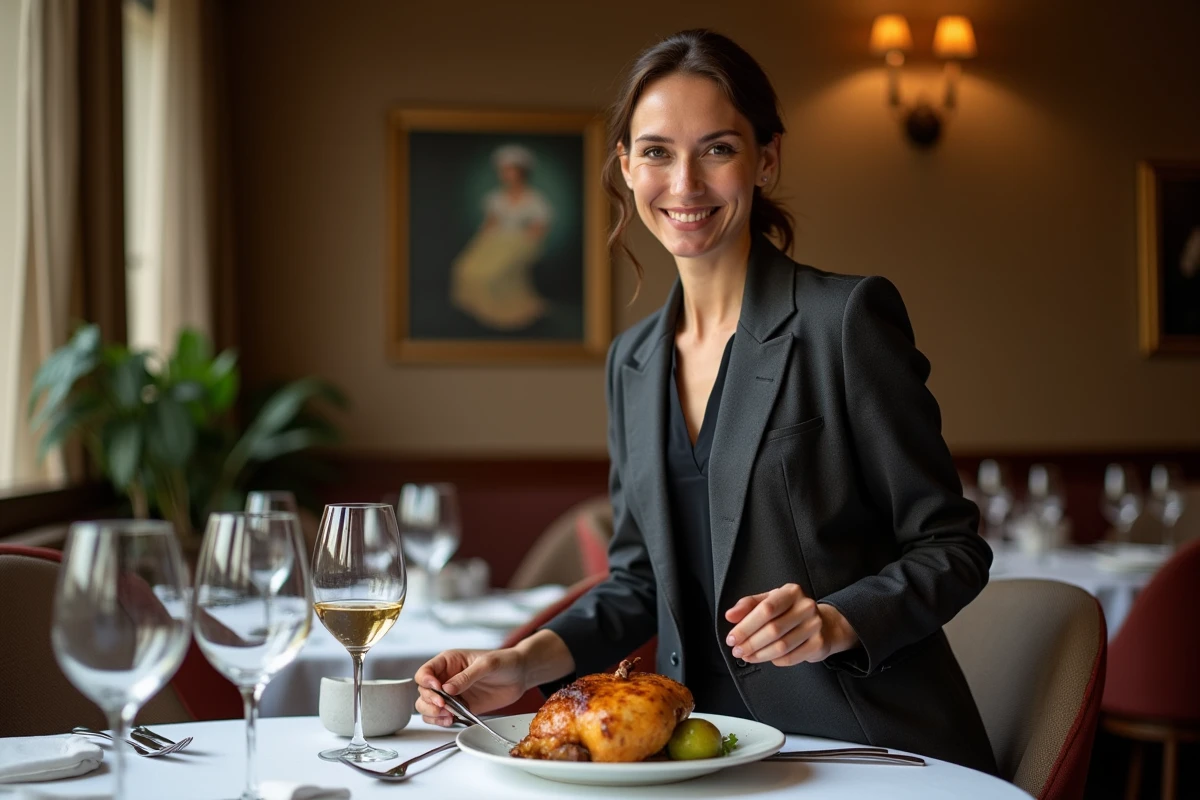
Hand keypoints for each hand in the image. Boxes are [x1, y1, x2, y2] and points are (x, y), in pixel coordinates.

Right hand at [414, 648, 527, 726]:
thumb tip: (447, 688)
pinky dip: (440, 721)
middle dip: (429, 701)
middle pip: (423, 692)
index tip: (437, 689)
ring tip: (447, 715)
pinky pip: (441, 716)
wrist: (521, 676)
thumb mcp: (486, 664)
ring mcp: (452, 694)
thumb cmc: (505, 662)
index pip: (426, 672)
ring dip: (432, 713)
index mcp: (449, 662)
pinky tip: (450, 720)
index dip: (426, 681)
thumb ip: (466, 676)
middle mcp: (446, 678)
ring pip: (428, 706)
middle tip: (444, 706)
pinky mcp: (460, 707)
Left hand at [724, 583, 859, 666]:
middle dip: (750, 643)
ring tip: (747, 656)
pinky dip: (775, 660)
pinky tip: (766, 658)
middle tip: (737, 650)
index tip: (732, 637)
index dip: (746, 626)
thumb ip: (748, 606)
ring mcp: (815, 625)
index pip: (766, 609)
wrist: (824, 623)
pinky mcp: (819, 644)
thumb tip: (730, 615)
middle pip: (773, 629)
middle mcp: (806, 606)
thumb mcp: (770, 600)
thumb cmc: (790, 611)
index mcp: (791, 592)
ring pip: (782, 646)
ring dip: (760, 654)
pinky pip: (791, 657)